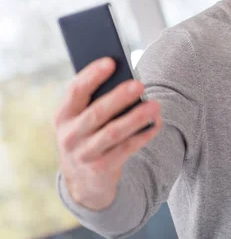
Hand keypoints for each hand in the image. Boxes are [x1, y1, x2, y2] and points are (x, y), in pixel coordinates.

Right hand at [53, 57, 161, 209]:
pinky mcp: (100, 168)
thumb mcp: (83, 119)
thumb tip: (128, 81)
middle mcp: (69, 135)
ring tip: (155, 105)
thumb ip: (97, 101)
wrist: (83, 179)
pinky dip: (143, 135)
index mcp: (63, 115)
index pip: (76, 90)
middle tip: (140, 84)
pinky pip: (126, 149)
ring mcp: (83, 154)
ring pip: (113, 132)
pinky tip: (156, 123)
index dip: (92, 75)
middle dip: (119, 97)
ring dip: (136, 118)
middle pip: (97, 112)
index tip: (111, 62)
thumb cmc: (89, 134)